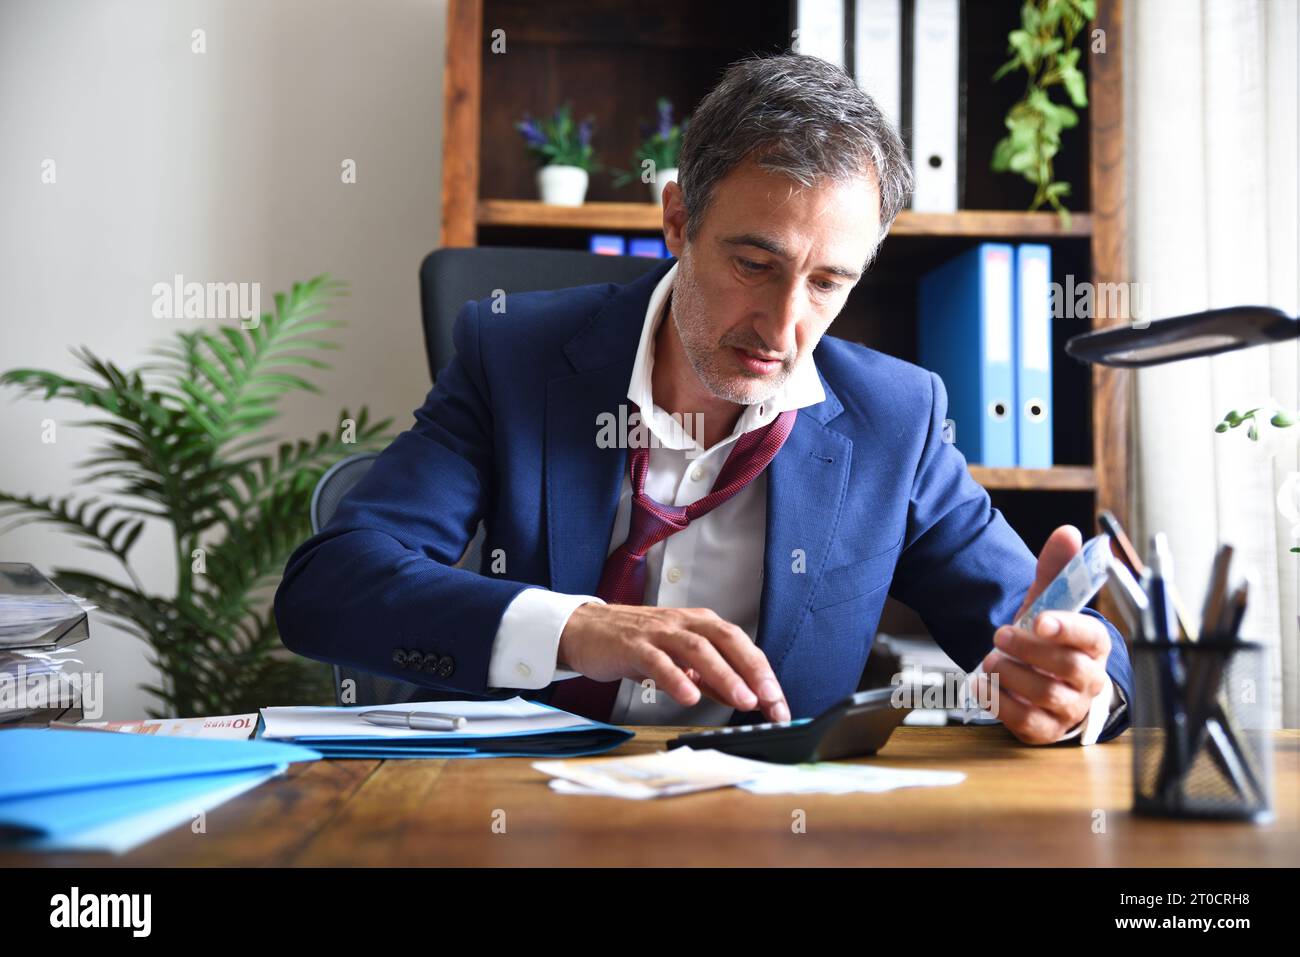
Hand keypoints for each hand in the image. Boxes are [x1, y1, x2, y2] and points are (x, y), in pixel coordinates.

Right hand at [557, 603, 790, 722]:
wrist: (584, 629)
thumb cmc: (634, 643)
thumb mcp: (677, 657)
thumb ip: (708, 676)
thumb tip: (742, 696)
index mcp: (699, 624)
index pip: (741, 645)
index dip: (763, 673)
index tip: (779, 704)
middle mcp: (683, 623)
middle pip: (727, 639)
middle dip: (753, 670)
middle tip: (771, 700)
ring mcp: (658, 632)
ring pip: (697, 649)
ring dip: (724, 675)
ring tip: (742, 700)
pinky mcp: (633, 645)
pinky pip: (657, 661)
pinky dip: (676, 678)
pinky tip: (689, 697)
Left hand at [974, 525, 1110, 744]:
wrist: (1035, 676)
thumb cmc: (1046, 638)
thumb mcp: (1048, 602)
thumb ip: (1056, 569)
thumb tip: (1067, 532)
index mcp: (1094, 645)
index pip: (1092, 637)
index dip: (1067, 628)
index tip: (1039, 620)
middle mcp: (1089, 680)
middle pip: (1070, 667)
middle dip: (1029, 650)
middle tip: (1000, 634)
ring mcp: (1068, 708)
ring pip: (1046, 695)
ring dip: (1010, 673)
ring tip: (991, 658)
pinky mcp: (1044, 730)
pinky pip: (1025, 721)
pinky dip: (998, 701)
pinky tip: (983, 684)